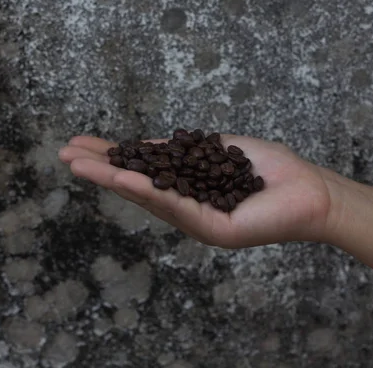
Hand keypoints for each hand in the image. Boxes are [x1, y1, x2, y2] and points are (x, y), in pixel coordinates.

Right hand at [59, 135, 332, 248]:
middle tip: (64, 152)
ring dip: (111, 178)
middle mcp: (186, 208)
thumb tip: (148, 145)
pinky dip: (145, 189)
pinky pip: (174, 205)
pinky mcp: (211, 229)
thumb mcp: (215, 149)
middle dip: (100, 168)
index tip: (83, 143)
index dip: (113, 157)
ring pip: (147, 197)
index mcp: (187, 190)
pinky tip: (120, 176)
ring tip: (77, 163)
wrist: (308, 190)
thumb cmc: (268, 169)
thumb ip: (182, 151)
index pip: (143, 172)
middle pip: (136, 186)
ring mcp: (196, 221)